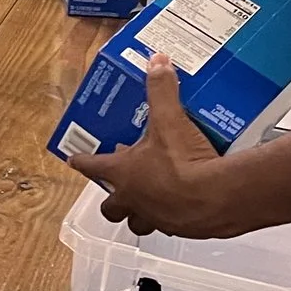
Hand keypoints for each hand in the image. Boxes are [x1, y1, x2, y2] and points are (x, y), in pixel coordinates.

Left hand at [68, 56, 250, 237]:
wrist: (217, 197)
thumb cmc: (183, 161)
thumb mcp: (170, 120)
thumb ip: (162, 90)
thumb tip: (157, 61)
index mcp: (123, 173)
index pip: (93, 166)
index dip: (82, 161)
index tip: (73, 160)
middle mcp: (133, 200)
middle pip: (111, 207)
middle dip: (112, 199)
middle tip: (119, 188)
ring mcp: (156, 218)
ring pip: (138, 223)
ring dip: (140, 214)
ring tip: (150, 202)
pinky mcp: (181, 230)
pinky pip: (170, 227)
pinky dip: (173, 218)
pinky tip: (185, 208)